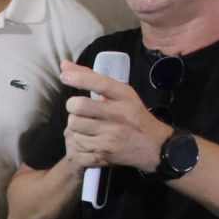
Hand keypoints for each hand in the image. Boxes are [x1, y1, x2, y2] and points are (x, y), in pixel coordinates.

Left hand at [58, 60, 172, 173]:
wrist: (153, 146)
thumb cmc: (133, 115)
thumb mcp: (121, 94)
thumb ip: (92, 78)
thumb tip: (64, 65)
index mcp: (125, 97)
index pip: (101, 83)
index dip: (80, 78)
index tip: (65, 75)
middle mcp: (119, 115)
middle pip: (79, 106)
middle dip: (72, 106)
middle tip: (78, 109)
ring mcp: (112, 136)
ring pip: (74, 126)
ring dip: (75, 125)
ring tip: (84, 125)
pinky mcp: (105, 153)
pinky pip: (78, 145)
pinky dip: (79, 141)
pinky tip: (88, 138)